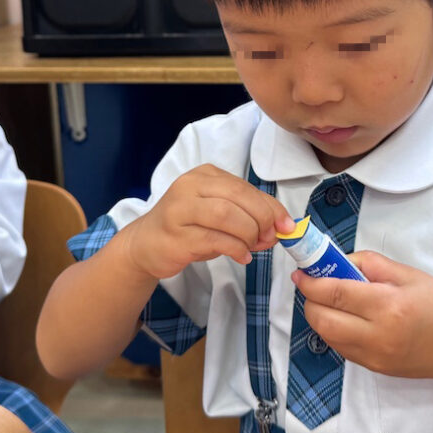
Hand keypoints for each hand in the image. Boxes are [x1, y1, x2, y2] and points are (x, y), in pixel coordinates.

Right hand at [119, 164, 293, 279]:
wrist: (146, 244)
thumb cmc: (189, 227)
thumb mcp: (220, 213)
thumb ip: (249, 214)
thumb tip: (282, 226)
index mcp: (205, 175)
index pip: (245, 187)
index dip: (271, 207)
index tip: (287, 225)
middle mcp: (190, 186)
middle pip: (237, 197)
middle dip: (262, 219)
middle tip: (269, 238)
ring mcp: (179, 210)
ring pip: (226, 215)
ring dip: (248, 234)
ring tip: (252, 246)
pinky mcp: (176, 236)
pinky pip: (215, 240)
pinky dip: (236, 249)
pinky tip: (242, 256)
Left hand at [292, 250, 432, 380]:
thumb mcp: (409, 275)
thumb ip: (371, 264)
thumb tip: (340, 260)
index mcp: (389, 305)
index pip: (335, 293)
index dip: (311, 281)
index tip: (302, 271)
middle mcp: (378, 335)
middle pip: (323, 319)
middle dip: (309, 300)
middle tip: (312, 284)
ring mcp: (373, 356)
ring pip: (327, 336)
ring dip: (319, 316)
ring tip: (329, 299)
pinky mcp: (372, 368)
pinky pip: (340, 347)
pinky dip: (334, 330)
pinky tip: (345, 317)